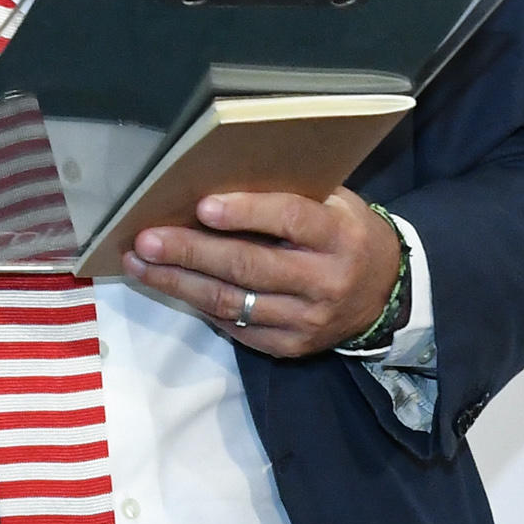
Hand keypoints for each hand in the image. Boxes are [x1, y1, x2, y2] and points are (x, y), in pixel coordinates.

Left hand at [122, 186, 399, 359]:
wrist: (384, 294)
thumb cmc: (344, 233)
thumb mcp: (333, 204)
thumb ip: (289, 194)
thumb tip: (217, 177)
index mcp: (339, 236)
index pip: (290, 220)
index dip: (246, 212)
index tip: (202, 206)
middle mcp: (325, 281)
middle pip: (248, 266)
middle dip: (190, 252)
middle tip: (147, 239)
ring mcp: (306, 320)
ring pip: (231, 303)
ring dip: (178, 283)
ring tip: (140, 263)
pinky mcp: (289, 346)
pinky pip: (234, 327)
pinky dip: (199, 304)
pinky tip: (171, 285)